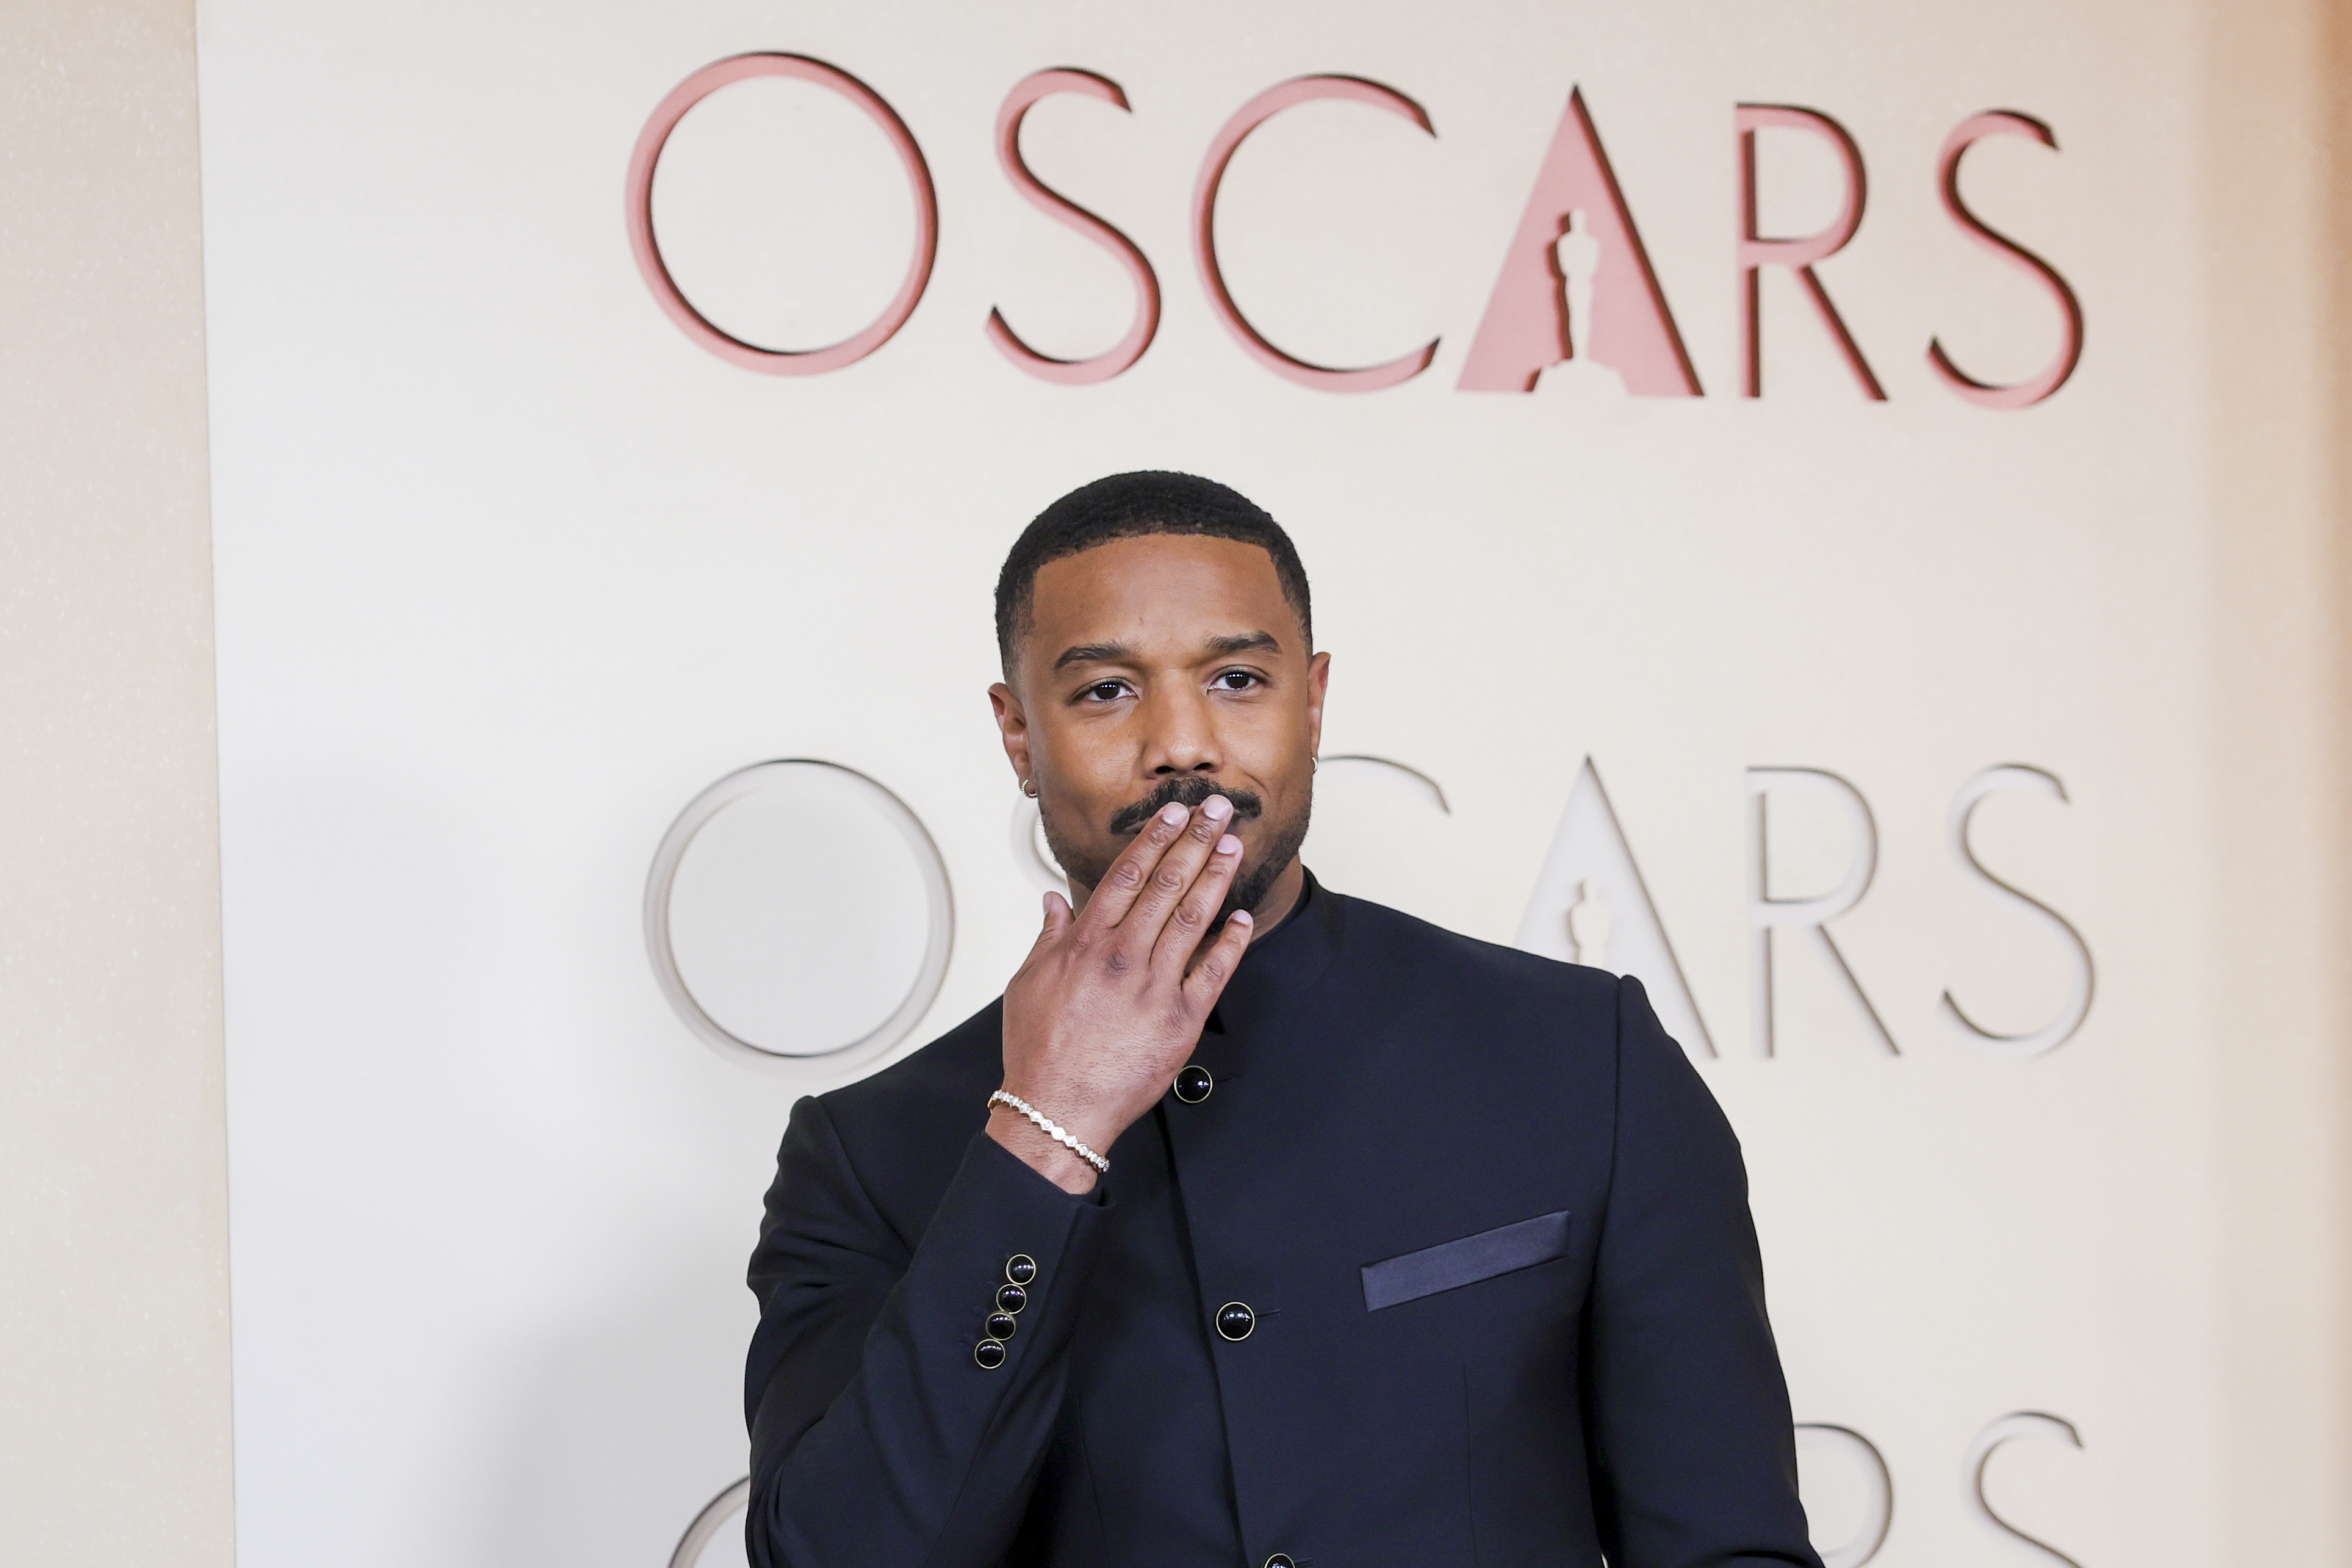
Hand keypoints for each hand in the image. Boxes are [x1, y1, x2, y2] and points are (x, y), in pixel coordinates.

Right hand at [991, 794, 1254, 1192]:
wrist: (1057, 1110)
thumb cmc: (1039, 1051)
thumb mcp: (1027, 984)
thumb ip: (1048, 937)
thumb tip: (1053, 901)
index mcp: (1086, 944)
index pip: (1127, 876)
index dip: (1154, 839)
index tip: (1173, 814)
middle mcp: (1123, 958)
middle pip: (1165, 885)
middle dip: (1194, 842)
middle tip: (1215, 811)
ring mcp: (1155, 987)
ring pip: (1193, 918)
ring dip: (1215, 877)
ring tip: (1232, 846)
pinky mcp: (1180, 1020)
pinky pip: (1213, 972)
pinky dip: (1231, 942)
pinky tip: (1241, 918)